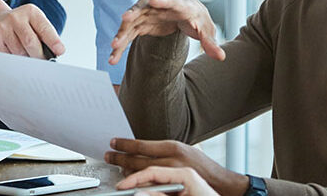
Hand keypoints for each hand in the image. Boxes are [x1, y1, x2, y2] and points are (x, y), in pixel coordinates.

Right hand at [0, 0, 64, 58]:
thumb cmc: (21, 26)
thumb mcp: (34, 23)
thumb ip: (45, 36)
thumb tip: (54, 54)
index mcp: (31, 12)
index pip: (44, 28)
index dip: (53, 41)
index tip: (60, 51)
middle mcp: (15, 17)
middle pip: (30, 42)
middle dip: (39, 56)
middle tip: (42, 62)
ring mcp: (2, 28)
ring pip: (18, 53)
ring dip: (25, 59)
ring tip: (24, 53)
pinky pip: (7, 57)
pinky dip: (13, 60)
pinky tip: (12, 52)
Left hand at [106, 139, 247, 195]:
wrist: (219, 182)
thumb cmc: (202, 164)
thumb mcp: (185, 149)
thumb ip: (166, 149)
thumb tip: (144, 148)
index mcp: (172, 147)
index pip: (142, 145)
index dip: (125, 144)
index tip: (114, 142)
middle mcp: (170, 160)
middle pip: (137, 159)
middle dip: (120, 157)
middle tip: (108, 155)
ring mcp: (170, 175)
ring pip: (140, 173)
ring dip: (126, 169)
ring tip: (117, 166)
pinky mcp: (171, 185)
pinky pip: (148, 183)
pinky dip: (137, 180)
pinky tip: (130, 178)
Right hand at [108, 0, 224, 65]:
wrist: (185, 11)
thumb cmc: (196, 17)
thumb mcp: (206, 29)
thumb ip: (210, 42)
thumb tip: (221, 57)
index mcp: (178, 4)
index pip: (171, 1)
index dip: (162, 1)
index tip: (154, 0)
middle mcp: (158, 6)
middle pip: (144, 8)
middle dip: (134, 13)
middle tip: (125, 18)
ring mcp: (147, 14)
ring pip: (131, 22)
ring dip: (122, 33)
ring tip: (114, 46)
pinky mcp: (141, 24)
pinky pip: (128, 35)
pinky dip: (120, 45)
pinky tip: (112, 58)